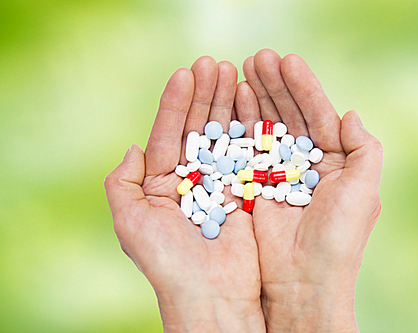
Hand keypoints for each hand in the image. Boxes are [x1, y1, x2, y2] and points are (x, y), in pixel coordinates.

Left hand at [104, 57, 264, 331]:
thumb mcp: (129, 223)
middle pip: (198, 128)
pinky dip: (249, 129)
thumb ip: (122, 184)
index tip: (186, 73)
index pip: (168, 134)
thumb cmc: (166, 263)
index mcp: (162, 184)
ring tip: (234, 72)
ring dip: (227, 104)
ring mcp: (220, 183)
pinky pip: (247, 154)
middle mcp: (191, 180)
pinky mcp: (246, 191)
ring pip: (224, 136)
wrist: (211, 296)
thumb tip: (133, 148)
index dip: (176, 103)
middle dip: (205, 96)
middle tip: (215, 63)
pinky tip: (251, 103)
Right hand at [243, 49, 382, 331]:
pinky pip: (247, 148)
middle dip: (275, 85)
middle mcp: (307, 163)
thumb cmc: (338, 238)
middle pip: (290, 114)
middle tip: (258, 57)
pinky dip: (241, 124)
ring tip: (242, 69)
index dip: (304, 87)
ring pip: (267, 126)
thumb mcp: (363, 190)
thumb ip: (364, 149)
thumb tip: (349, 113)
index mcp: (336, 161)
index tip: (287, 60)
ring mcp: (279, 172)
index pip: (318, 114)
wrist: (303, 282)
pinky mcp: (255, 184)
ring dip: (257, 97)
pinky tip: (234, 101)